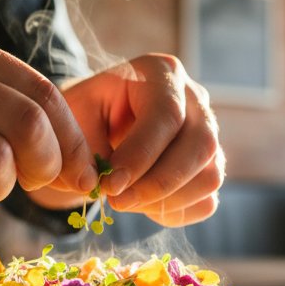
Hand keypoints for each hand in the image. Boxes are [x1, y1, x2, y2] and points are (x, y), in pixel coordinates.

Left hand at [28, 54, 223, 226]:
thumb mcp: (74, 114)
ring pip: (209, 176)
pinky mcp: (210, 166)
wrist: (98, 122)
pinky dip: (175, 212)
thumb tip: (102, 185)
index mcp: (162, 73)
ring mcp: (209, 134)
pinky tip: (143, 206)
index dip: (140, 156)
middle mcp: (195, 99)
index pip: (167, 114)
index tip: (109, 185)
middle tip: (117, 201)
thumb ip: (84, 145)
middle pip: (201, 145)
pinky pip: (207, 200)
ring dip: (165, 201)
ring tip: (126, 202)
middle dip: (158, 184)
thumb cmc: (86, 113)